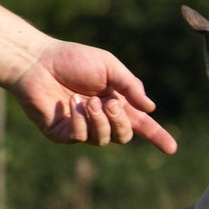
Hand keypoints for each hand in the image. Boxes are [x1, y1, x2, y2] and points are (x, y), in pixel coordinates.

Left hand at [8, 40, 177, 153]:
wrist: (37, 62)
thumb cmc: (72, 60)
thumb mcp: (109, 66)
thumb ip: (130, 86)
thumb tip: (150, 108)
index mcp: (117, 103)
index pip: (142, 125)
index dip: (158, 137)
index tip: (172, 148)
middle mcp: (102, 119)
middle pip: (125, 136)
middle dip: (121, 121)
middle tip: (109, 102)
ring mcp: (84, 129)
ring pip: (104, 139)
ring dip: (99, 119)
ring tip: (85, 100)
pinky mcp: (65, 135)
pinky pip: (82, 137)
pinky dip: (80, 121)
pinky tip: (70, 105)